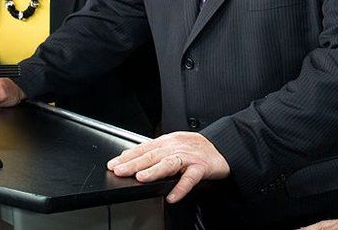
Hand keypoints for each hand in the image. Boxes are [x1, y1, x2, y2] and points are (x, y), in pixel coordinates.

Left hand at [107, 131, 229, 202]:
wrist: (224, 147)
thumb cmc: (197, 148)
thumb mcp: (174, 144)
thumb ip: (154, 150)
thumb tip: (129, 155)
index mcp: (168, 141)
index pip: (144, 148)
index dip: (128, 156)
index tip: (113, 163)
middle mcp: (177, 147)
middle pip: (153, 155)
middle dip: (134, 163)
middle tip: (120, 170)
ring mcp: (189, 157)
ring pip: (169, 163)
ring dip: (154, 170)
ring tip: (141, 178)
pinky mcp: (201, 167)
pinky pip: (190, 178)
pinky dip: (181, 187)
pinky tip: (172, 196)